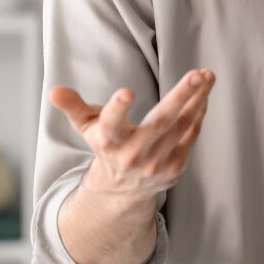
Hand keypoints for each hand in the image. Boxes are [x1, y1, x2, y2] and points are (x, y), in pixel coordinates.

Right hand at [48, 68, 215, 203]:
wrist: (122, 190)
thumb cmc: (107, 145)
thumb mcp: (87, 127)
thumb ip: (74, 107)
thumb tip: (55, 90)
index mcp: (108, 141)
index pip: (110, 124)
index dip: (117, 109)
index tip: (126, 92)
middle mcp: (132, 155)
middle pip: (160, 122)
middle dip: (180, 96)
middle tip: (197, 74)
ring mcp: (156, 163)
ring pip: (182, 125)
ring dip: (198, 98)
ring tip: (207, 75)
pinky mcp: (175, 167)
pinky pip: (190, 135)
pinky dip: (198, 113)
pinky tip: (204, 94)